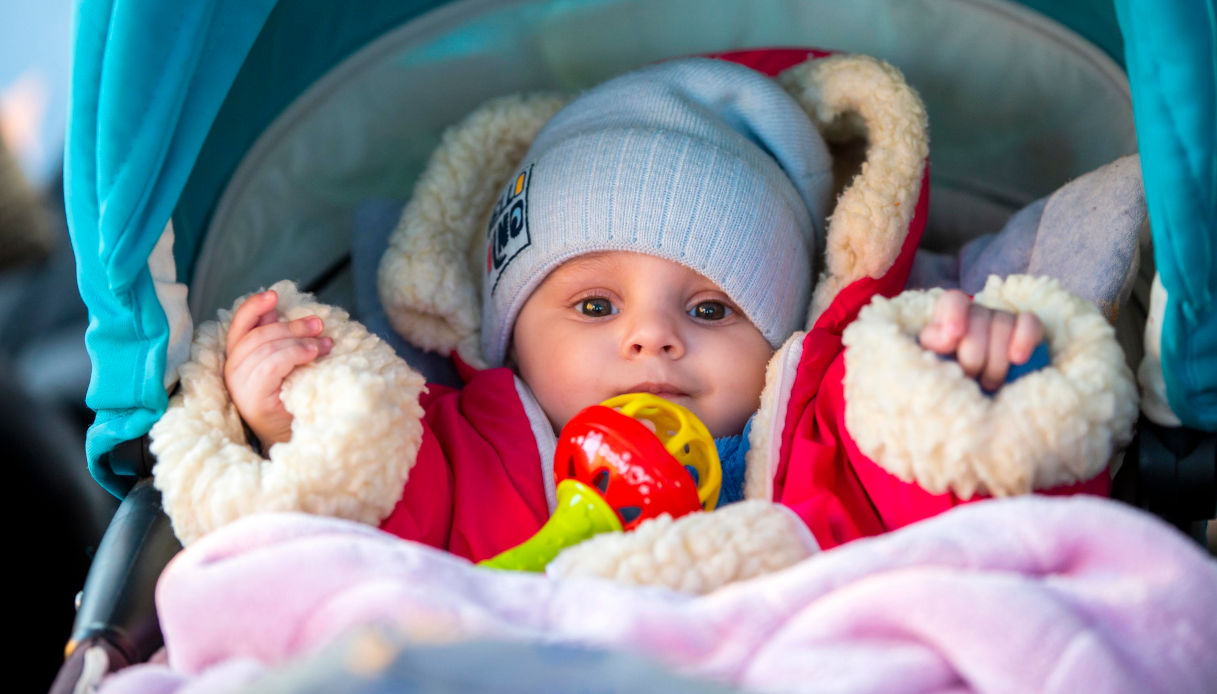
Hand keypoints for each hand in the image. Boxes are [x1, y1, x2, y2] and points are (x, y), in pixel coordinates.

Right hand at [223, 290, 332, 449]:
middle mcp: (232, 372)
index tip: (273, 295)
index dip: (253, 307)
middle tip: (318, 324)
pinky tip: (313, 354)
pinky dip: (295, 354)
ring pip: (266, 348)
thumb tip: (275, 312)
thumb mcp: (283, 363)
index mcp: (237, 360)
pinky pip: (272, 364)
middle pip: (258, 335)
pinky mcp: (252, 399)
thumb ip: (275, 338)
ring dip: (299, 340)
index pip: (239, 327)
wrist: (296, 437)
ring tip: (324, 344)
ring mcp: (240, 387)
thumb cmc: (292, 399)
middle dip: (291, 326)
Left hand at [918, 290, 1042, 391]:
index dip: (953, 315)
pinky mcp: (1027, 326)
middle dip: (974, 356)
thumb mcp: (935, 360)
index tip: (954, 336)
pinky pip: (1030, 323)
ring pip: (1002, 325)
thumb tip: (948, 337)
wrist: (979, 387)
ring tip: (988, 383)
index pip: (953, 302)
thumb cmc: (953, 373)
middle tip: (970, 378)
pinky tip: (1017, 359)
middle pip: (979, 320)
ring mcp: (1003, 316)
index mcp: (949, 315)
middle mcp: (976, 311)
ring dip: (996, 361)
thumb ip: (934, 345)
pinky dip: (1024, 340)